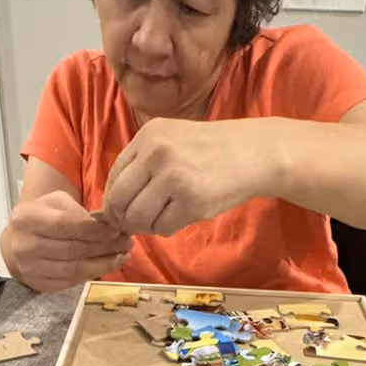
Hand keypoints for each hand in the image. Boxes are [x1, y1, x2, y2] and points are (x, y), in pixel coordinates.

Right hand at [1, 191, 132, 292]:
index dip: (95, 230)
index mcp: (27, 218)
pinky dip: (93, 274)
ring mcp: (31, 269)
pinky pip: (71, 281)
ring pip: (75, 269)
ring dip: (104, 264)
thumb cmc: (42, 217)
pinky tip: (107, 266)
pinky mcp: (39, 285)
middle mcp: (25, 246)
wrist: (16, 243)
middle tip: (127, 242)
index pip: (66, 225)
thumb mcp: (55, 203)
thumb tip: (108, 225)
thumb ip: (77, 211)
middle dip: (105, 247)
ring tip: (123, 256)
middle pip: (73, 249)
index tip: (117, 229)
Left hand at [100, 119, 272, 237]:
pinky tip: (181, 216)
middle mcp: (156, 154)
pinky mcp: (192, 201)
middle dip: (124, 218)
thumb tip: (110, 207)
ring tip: (162, 217)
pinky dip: (167, 228)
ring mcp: (174, 177)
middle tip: (138, 223)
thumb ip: (142, 164)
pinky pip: (162, 228)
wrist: (255, 153)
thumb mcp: (172, 140)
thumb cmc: (211, 150)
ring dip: (146, 226)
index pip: (113, 177)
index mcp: (148, 136)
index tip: (125, 210)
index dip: (114, 200)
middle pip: (119, 201)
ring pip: (137, 218)